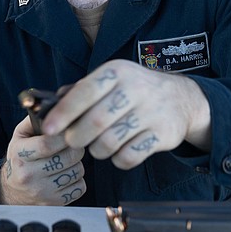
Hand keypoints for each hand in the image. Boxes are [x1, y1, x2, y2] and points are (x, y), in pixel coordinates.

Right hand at [0, 115, 85, 204]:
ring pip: (77, 171)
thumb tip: (56, 104)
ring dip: (77, 164)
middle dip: (75, 148)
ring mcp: (42, 192)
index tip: (69, 131)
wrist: (12, 192)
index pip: (48, 143)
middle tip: (71, 146)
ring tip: (66, 161)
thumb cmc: (20, 158)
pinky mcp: (54, 204)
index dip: (65, 135)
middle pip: (68, 157)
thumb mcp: (20, 136)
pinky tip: (66, 176)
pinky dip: (78, 180)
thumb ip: (36, 119)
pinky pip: (80, 187)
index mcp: (20, 154)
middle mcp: (29, 175)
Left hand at [42, 60, 211, 169]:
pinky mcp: (162, 134)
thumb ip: (81, 90)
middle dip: (77, 137)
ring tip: (98, 146)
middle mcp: (135, 88)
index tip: (48, 129)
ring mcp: (151, 112)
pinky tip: (119, 152)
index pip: (85, 91)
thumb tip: (49, 103)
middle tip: (73, 141)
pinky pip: (129, 156)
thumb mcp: (112, 80)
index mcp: (117, 72)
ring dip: (97, 150)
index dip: (63, 112)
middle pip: (95, 122)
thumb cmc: (135, 90)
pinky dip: (118, 160)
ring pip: (109, 142)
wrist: (181, 98)